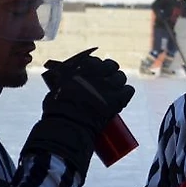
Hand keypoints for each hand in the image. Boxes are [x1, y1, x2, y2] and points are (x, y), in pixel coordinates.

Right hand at [23, 49, 134, 181]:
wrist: (67, 126)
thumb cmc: (57, 110)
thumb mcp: (56, 88)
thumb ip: (63, 80)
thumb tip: (65, 77)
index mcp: (81, 68)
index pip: (94, 60)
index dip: (96, 66)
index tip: (94, 72)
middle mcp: (97, 73)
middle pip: (110, 66)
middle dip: (109, 71)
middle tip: (106, 80)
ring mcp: (109, 85)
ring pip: (121, 77)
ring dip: (118, 82)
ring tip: (114, 90)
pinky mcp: (118, 99)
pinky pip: (129, 90)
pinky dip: (126, 93)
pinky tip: (122, 97)